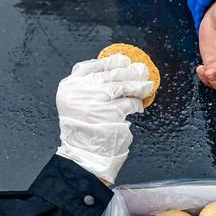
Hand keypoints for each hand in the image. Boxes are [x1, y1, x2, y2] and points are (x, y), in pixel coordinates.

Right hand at [55, 54, 153, 183]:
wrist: (83, 155)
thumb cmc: (82, 133)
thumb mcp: (75, 106)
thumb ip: (87, 90)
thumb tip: (112, 73)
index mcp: (68, 87)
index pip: (88, 66)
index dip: (107, 62)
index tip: (121, 59)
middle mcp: (80, 90)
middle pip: (108, 73)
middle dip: (127, 70)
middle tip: (140, 69)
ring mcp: (95, 100)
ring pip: (121, 85)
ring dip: (137, 83)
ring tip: (147, 84)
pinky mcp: (111, 112)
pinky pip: (129, 102)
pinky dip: (136, 103)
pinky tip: (140, 104)